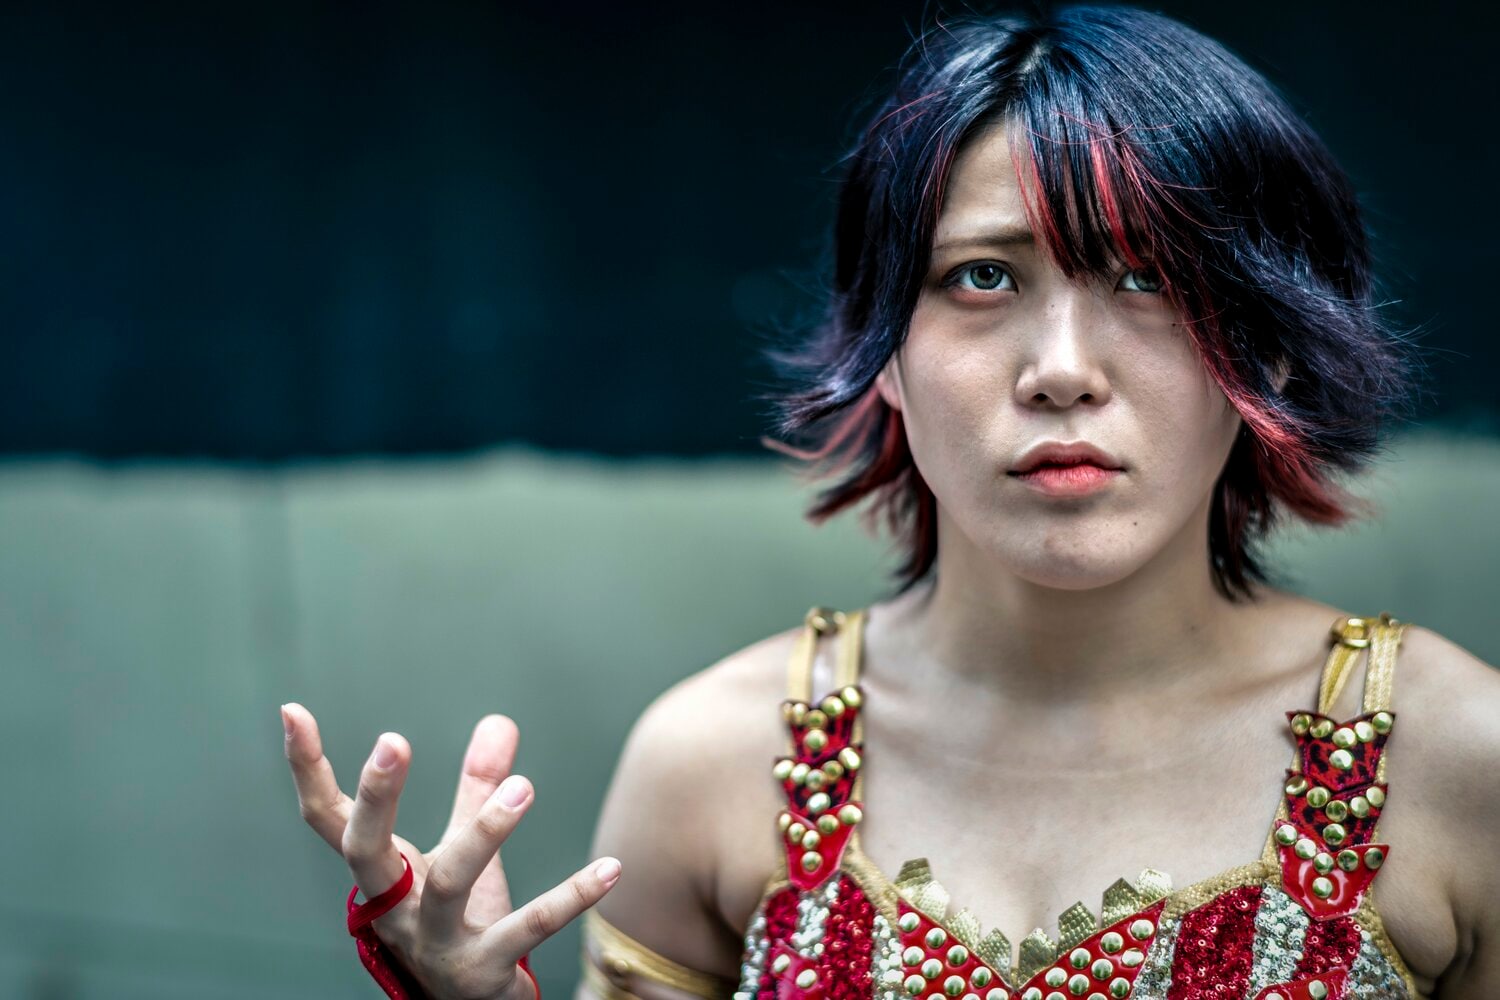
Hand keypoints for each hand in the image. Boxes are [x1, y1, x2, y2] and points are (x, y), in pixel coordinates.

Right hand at [282, 703, 621, 999]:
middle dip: (375, 799)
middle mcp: (395, 910)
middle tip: (393, 740)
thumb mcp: (462, 852)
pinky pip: (528, 929)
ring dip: (484, 833)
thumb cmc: (458, 922)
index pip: (328, 819)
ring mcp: (435, 944)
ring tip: (524, 787)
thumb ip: (477, 788)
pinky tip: (611, 868)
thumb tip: (499, 721)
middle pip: (366, 853)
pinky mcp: (484, 972)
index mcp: (381, 876)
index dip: (307, 768)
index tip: (291, 710)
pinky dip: (571, 897)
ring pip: (447, 886)